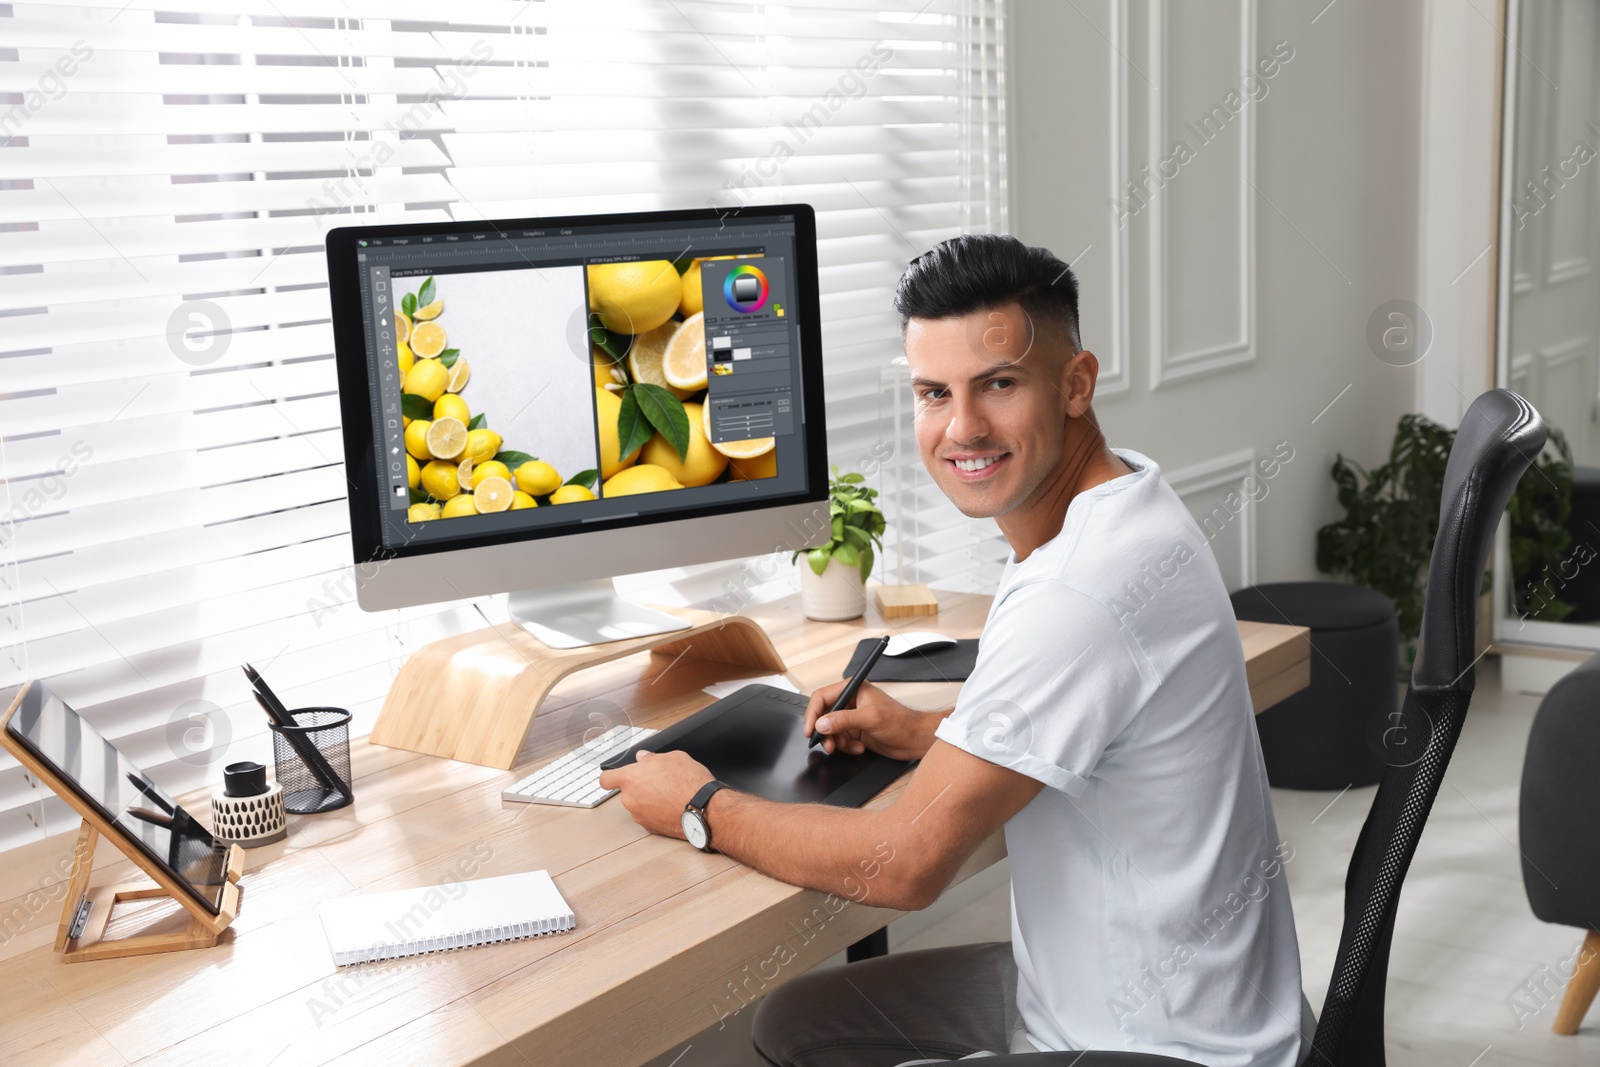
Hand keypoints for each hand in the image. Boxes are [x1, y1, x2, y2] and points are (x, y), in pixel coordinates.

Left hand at [597, 749, 714, 838]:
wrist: (704, 808)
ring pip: (638, 805)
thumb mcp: (673, 758)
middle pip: (627, 792)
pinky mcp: (650, 828)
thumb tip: (644, 758)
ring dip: (648, 800)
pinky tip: (671, 806)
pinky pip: (649, 817)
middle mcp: (630, 799)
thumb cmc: (689, 782)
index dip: (611, 777)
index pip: (606, 779)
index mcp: (631, 778)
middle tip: (658, 780)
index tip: (615, 777)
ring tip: (669, 794)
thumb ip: (652, 758)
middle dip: (639, 787)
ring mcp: (639, 816)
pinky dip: (656, 812)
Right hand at [804, 681, 937, 760]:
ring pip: (831, 730)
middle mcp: (850, 701)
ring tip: (849, 746)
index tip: (810, 729)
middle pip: (824, 715)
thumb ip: (843, 720)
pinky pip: (840, 740)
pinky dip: (847, 746)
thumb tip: (822, 723)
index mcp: (853, 689)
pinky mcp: (856, 731)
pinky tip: (860, 747)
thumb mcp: (870, 718)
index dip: (813, 713)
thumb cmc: (901, 721)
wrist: (915, 739)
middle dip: (825, 732)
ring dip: (837, 742)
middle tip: (829, 745)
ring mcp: (852, 717)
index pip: (822, 697)